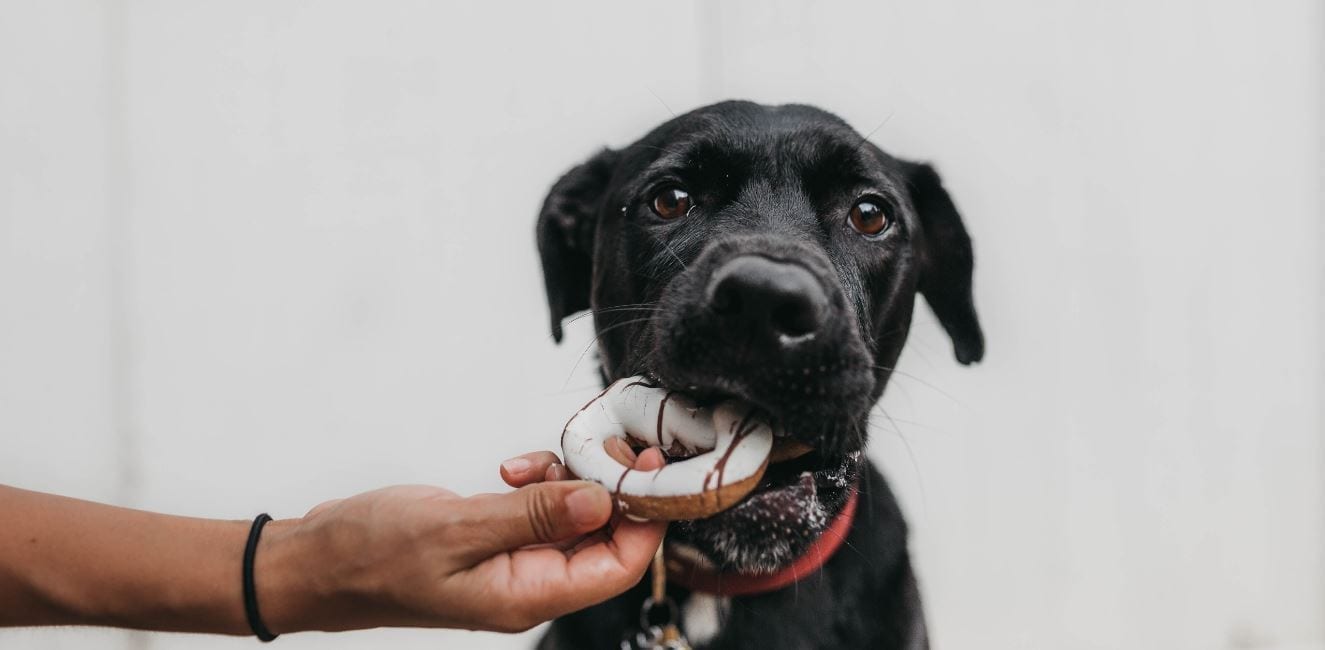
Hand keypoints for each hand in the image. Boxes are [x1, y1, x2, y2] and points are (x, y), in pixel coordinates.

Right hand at [257, 447, 665, 633]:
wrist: (315, 561)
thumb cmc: (369, 555)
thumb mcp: (456, 529)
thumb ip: (533, 515)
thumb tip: (602, 500)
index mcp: (526, 597)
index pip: (619, 566)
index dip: (645, 518)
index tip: (648, 467)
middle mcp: (528, 585)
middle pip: (605, 540)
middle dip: (610, 489)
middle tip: (600, 445)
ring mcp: (513, 562)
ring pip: (574, 518)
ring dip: (569, 480)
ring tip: (536, 460)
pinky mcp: (496, 539)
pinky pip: (542, 510)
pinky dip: (539, 481)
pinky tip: (511, 469)